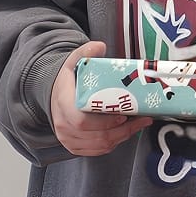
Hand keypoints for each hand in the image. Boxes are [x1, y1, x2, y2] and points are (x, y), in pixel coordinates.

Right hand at [49, 41, 151, 156]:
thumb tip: (100, 46)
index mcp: (62, 105)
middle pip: (96, 136)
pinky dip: (114, 143)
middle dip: (123, 130)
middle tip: (141, 119)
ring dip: (123, 137)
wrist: (54, 94)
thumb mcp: (73, 62)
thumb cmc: (67, 80)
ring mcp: (68, 138)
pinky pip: (97, 150)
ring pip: (99, 145)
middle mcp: (63, 125)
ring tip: (139, 124)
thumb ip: (85, 52)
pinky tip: (126, 132)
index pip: (81, 121)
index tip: (122, 116)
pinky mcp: (75, 146)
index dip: (103, 122)